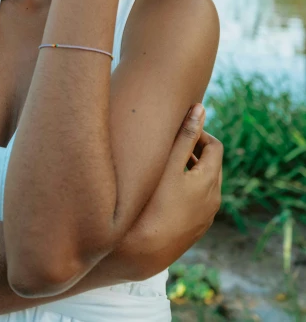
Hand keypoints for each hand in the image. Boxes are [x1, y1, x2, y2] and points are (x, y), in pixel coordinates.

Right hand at [104, 105, 222, 282]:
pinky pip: (197, 200)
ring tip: (165, 166)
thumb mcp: (170, 164)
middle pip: (212, 165)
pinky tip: (163, 190)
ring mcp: (205, 217)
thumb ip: (185, 135)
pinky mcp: (195, 229)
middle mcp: (214, 200)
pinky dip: (187, 188)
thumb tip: (201, 108)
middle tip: (171, 145)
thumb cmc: (154, 203)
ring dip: (190, 170)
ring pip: (204, 184)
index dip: (200, 134)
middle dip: (195, 151)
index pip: (215, 147)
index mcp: (210, 181)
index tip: (180, 131)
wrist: (144, 251)